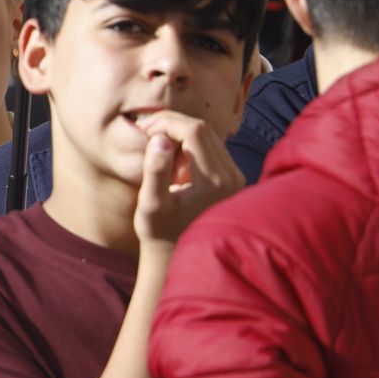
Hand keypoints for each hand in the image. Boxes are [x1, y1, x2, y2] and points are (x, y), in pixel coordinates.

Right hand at [133, 111, 244, 247]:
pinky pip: (211, 147)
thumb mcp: (151, 204)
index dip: (167, 123)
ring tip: (155, 143)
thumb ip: (155, 171)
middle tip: (145, 131)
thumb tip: (159, 139)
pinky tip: (170, 155)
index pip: (194, 131)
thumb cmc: (159, 231)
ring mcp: (235, 177)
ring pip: (208, 135)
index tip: (143, 131)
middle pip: (203, 129)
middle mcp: (232, 177)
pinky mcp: (232, 179)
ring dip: (180, 132)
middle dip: (172, 124)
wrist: (178, 254)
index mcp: (214, 181)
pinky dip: (189, 143)